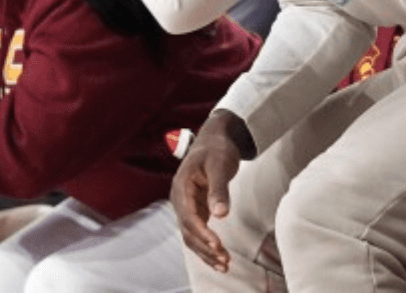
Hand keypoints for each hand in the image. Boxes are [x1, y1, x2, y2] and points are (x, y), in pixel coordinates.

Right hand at [170, 111, 245, 272]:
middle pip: (188, 230)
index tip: (216, 244)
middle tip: (224, 260)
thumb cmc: (216, 149)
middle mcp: (180, 199)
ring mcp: (187, 205)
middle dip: (205, 247)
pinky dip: (207, 245)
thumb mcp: (220, 166)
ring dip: (205, 251)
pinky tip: (219, 257)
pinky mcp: (196, 209)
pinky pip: (198, 232)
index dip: (201, 232)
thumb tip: (221, 214)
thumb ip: (219, 189)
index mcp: (181, 186)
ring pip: (191, 235)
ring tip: (224, 265)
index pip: (188, 215)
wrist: (215, 140)